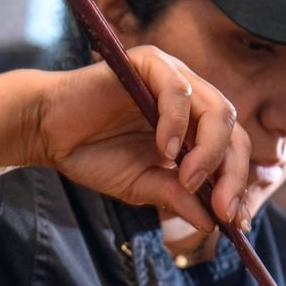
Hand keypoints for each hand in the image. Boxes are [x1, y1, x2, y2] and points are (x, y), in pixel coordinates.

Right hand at [30, 47, 250, 232]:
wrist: (48, 132)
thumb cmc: (94, 155)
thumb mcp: (143, 186)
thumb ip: (177, 197)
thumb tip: (214, 223)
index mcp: (194, 127)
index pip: (232, 151)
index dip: (237, 185)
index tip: (234, 222)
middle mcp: (191, 100)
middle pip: (233, 131)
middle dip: (232, 174)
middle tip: (220, 208)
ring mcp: (173, 78)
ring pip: (217, 109)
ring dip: (209, 152)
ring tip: (188, 180)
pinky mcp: (150, 62)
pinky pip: (178, 90)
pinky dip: (177, 122)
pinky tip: (164, 150)